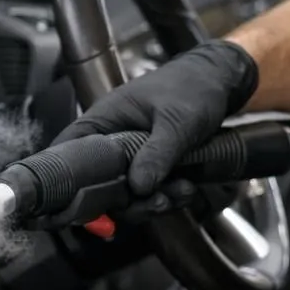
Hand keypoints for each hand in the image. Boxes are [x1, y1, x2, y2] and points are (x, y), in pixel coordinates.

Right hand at [51, 40, 258, 211]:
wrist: (221, 83)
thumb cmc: (193, 86)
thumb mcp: (176, 121)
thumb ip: (157, 153)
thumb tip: (138, 186)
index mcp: (104, 120)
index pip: (68, 153)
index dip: (68, 183)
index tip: (87, 206)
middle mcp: (112, 141)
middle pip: (101, 187)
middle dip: (130, 202)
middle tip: (158, 201)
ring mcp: (132, 156)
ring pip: (129, 195)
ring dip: (154, 201)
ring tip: (182, 191)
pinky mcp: (152, 166)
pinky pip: (151, 192)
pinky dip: (168, 196)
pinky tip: (187, 190)